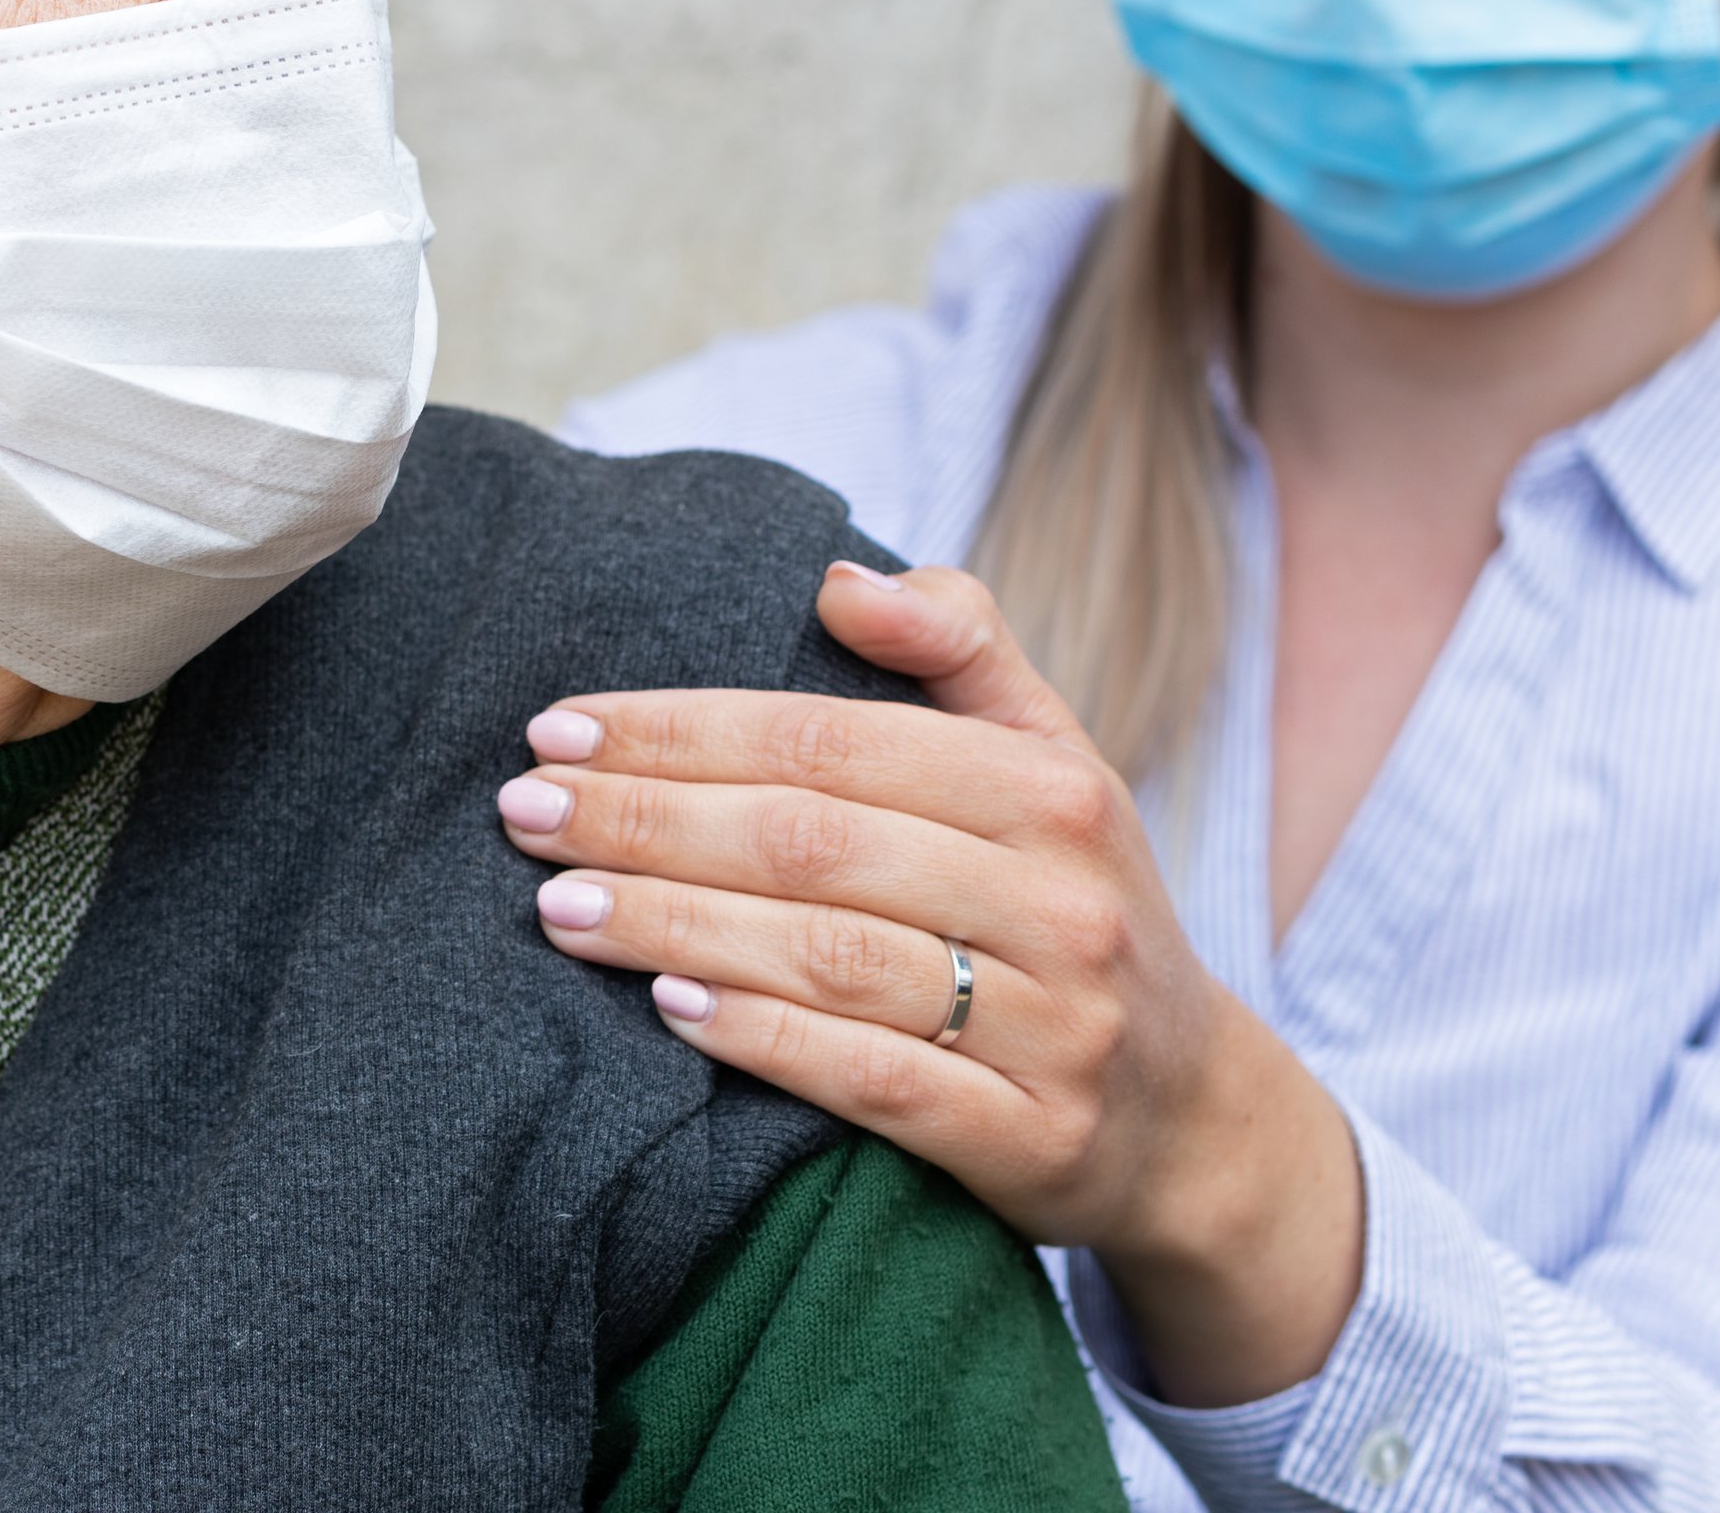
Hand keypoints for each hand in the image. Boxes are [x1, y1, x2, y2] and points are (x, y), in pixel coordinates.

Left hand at [495, 562, 1362, 1407]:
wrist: (1195, 1119)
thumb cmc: (1077, 906)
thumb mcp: (1056, 762)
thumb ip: (962, 649)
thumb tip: (843, 580)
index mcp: (1051, 788)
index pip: (832, 739)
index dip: (686, 730)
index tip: (561, 728)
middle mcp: (1059, 900)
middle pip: (813, 842)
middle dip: (650, 820)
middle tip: (523, 810)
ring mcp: (1052, 1026)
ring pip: (828, 957)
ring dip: (674, 925)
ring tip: (559, 905)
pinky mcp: (1029, 1140)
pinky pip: (874, 1083)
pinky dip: (763, 1040)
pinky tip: (667, 1009)